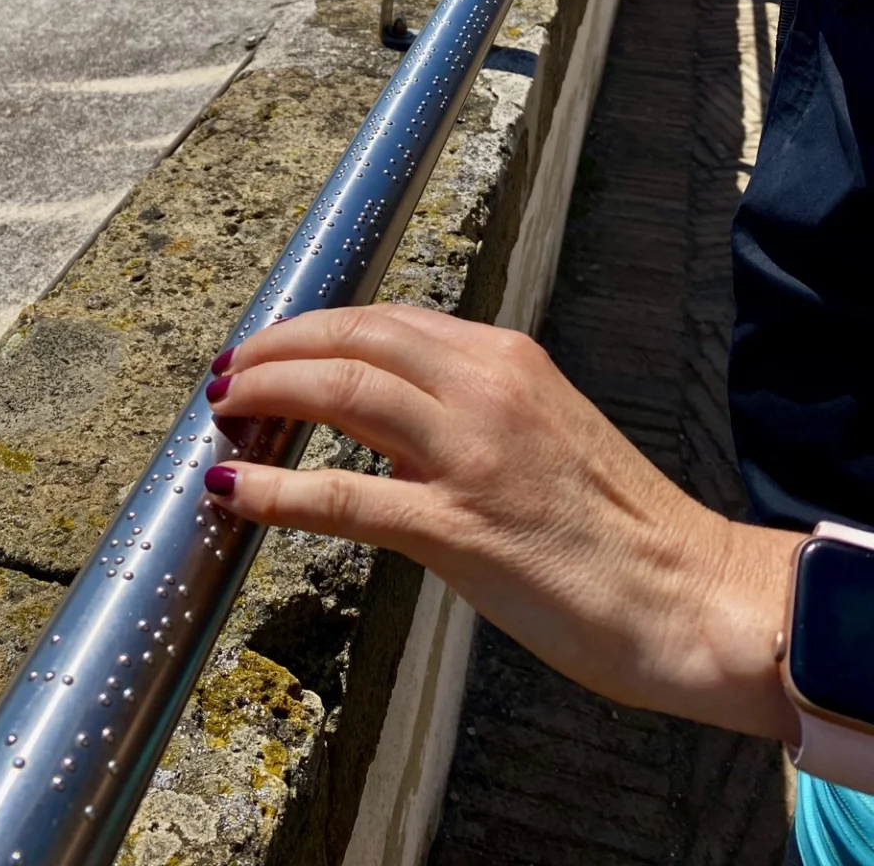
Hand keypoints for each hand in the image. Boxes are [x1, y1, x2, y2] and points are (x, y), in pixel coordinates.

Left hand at [204, 304, 799, 742]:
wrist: (694, 595)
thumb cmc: (620, 526)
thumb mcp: (544, 431)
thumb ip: (469, 413)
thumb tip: (388, 424)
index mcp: (507, 360)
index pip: (385, 321)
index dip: (314, 330)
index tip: (272, 348)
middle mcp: (487, 387)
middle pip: (353, 338)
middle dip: (278, 348)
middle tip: (230, 372)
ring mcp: (472, 454)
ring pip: (342, 392)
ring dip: (268, 393)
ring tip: (223, 409)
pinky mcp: (461, 528)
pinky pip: (345, 496)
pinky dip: (276, 487)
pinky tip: (232, 487)